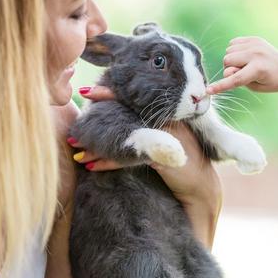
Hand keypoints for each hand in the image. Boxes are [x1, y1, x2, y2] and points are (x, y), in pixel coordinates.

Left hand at [68, 85, 222, 246]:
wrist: (202, 187)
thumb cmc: (184, 162)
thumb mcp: (169, 139)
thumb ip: (151, 126)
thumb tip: (119, 120)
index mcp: (170, 112)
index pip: (137, 97)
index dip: (111, 92)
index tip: (87, 91)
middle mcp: (169, 120)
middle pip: (126, 115)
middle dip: (98, 120)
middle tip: (74, 127)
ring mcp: (167, 137)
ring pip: (125, 136)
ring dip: (98, 146)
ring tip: (77, 151)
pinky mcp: (164, 156)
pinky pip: (130, 157)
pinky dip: (110, 162)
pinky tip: (93, 166)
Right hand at [206, 36, 277, 94]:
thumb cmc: (271, 82)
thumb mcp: (256, 87)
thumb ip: (239, 80)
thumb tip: (227, 70)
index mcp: (259, 70)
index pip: (235, 79)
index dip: (220, 86)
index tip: (208, 91)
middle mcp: (256, 54)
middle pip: (227, 60)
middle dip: (229, 68)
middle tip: (242, 73)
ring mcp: (255, 44)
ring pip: (228, 51)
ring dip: (233, 60)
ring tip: (246, 65)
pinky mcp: (254, 38)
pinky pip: (233, 43)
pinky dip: (235, 51)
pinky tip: (246, 56)